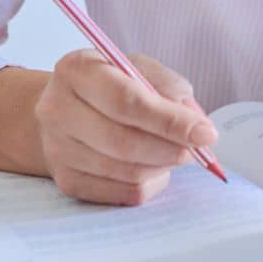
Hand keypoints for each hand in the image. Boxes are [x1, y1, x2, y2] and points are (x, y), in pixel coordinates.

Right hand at [34, 48, 217, 205]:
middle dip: (171, 148)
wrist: (65, 110)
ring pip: (126, 171)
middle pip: (123, 141)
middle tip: (198, 148)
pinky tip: (154, 165)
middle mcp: (57, 110)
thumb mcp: (137, 68)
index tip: (206, 133)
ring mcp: (57, 149)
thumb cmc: (109, 85)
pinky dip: (150, 182)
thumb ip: (168, 87)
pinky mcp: (67, 180)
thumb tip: (195, 122)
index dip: (170, 121)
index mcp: (76, 71)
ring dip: (163, 165)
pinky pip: (122, 193)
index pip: (126, 101)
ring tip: (176, 151)